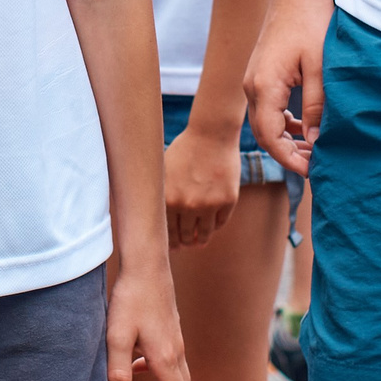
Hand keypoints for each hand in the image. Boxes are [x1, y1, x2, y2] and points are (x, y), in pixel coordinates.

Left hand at [106, 260, 189, 380]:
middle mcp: (176, 350)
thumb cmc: (130, 300)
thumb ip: (117, 372)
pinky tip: (136, 355)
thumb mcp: (117, 337)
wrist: (146, 265)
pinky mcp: (172, 328)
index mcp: (165, 357)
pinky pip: (172, 357)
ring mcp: (176, 338)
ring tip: (134, 377)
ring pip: (177, 372)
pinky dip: (158, 365)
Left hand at [163, 125, 240, 247]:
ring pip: (204, 234)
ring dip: (200, 240)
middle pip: (186, 236)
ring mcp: (210, 204)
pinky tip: (211, 226)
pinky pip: (221, 222)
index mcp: (168, 199)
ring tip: (198, 241)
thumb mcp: (164, 170)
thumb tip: (152, 217)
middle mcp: (188, 205)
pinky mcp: (228, 200)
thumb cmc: (184, 150)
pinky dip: (215, 226)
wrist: (212, 135)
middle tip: (184, 245)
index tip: (171, 246)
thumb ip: (160, 194)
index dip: (170, 242)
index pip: (167, 231)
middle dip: (184, 243)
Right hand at [243, 0, 328, 177]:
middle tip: (317, 165)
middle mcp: (252, 86)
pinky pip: (267, 109)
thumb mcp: (320, 70)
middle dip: (288, 154)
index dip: (290, 159)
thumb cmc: (310, 25)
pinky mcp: (259, 75)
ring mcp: (253, 80)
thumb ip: (316, 108)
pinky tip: (304, 128)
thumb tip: (315, 142)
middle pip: (264, 135)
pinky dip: (283, 124)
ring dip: (285, 140)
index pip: (270, 138)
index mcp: (264, 87)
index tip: (313, 171)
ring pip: (265, 123)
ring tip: (314, 150)